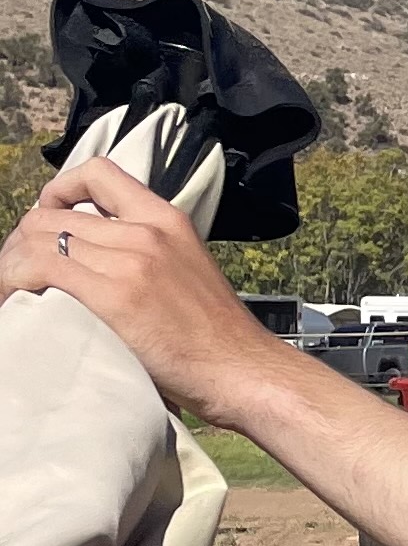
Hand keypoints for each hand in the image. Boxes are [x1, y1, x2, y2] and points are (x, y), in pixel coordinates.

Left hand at [0, 157, 294, 422]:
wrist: (246, 372)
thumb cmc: (219, 341)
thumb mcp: (189, 273)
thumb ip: (150, 257)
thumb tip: (101, 266)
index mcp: (168, 220)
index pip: (99, 174)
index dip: (59, 190)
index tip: (50, 218)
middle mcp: (147, 231)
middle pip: (53, 212)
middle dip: (22, 240)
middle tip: (19, 274)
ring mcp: (131, 261)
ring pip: (39, 237)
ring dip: (13, 264)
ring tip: (12, 292)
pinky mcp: (116, 295)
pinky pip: (43, 269)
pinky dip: (17, 282)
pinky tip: (17, 302)